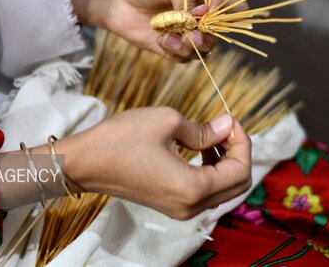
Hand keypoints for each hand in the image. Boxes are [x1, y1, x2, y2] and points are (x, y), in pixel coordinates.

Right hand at [54, 107, 251, 219]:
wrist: (85, 162)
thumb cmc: (121, 139)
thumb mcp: (167, 122)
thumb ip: (204, 129)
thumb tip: (228, 125)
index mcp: (192, 188)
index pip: (240, 170)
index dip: (242, 141)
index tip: (230, 119)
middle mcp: (190, 207)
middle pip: (237, 185)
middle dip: (238, 152)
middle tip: (226, 127)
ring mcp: (180, 210)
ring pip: (223, 190)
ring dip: (225, 161)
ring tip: (212, 135)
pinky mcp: (171, 205)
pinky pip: (205, 192)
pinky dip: (211, 170)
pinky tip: (199, 148)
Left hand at [58, 0, 247, 62]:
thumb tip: (199, 18)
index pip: (234, 8)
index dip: (233, 16)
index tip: (217, 18)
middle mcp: (200, 16)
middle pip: (219, 34)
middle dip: (208, 36)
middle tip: (193, 34)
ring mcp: (186, 33)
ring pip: (203, 50)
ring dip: (191, 47)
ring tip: (172, 37)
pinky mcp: (170, 47)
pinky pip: (183, 57)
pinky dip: (175, 52)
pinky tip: (161, 40)